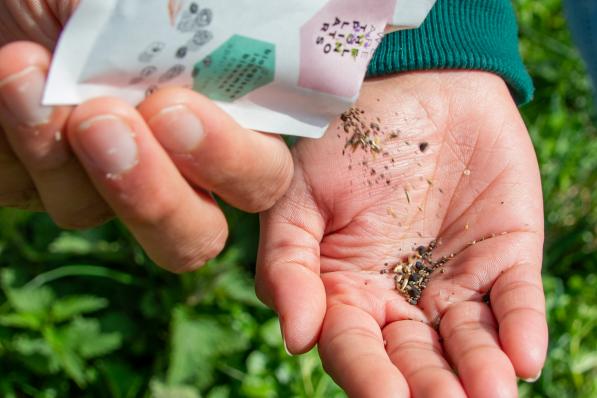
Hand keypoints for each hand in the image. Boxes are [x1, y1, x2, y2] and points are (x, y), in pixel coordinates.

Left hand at [0, 1, 292, 271]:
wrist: (9, 2)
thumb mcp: (137, 1)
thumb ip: (186, 27)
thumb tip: (210, 38)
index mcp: (220, 118)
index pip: (261, 171)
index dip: (233, 161)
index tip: (174, 110)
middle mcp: (176, 164)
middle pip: (197, 235)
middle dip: (157, 198)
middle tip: (105, 123)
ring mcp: (112, 184)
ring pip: (98, 217)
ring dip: (67, 154)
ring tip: (29, 70)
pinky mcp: (50, 187)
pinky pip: (41, 196)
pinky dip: (24, 142)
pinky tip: (14, 81)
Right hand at [256, 71, 547, 396]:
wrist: (411, 79)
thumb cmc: (343, 137)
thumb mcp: (297, 195)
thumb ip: (288, 265)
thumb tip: (296, 337)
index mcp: (346, 287)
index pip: (355, 346)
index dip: (368, 375)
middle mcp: (401, 294)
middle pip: (415, 357)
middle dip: (430, 386)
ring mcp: (455, 277)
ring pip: (467, 340)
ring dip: (480, 371)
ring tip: (491, 394)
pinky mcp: (505, 254)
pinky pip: (515, 298)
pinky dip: (521, 327)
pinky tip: (522, 357)